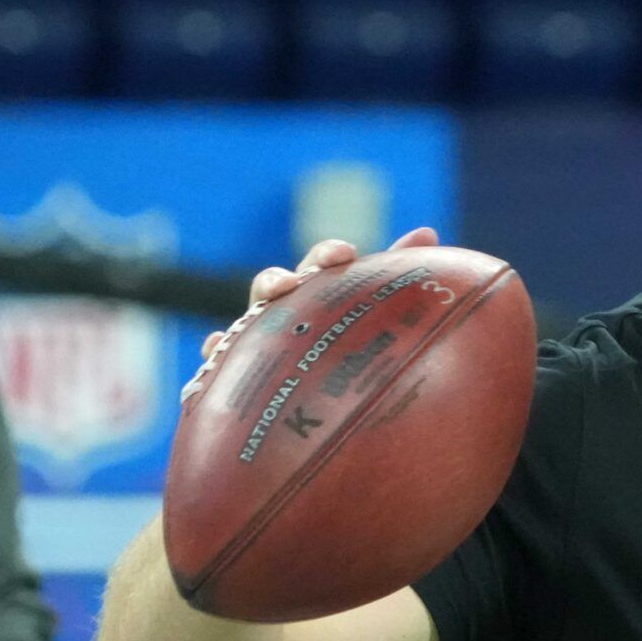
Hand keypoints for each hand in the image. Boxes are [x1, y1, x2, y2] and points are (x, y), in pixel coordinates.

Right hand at [196, 227, 439, 361]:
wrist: (325, 408)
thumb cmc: (350, 348)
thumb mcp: (373, 312)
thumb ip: (395, 278)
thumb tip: (428, 232)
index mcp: (320, 295)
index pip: (321, 266)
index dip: (329, 255)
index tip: (344, 254)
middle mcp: (286, 313)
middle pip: (275, 286)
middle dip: (277, 280)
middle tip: (289, 284)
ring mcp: (257, 340)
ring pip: (245, 322)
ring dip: (244, 319)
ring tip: (251, 318)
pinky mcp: (238, 374)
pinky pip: (218, 362)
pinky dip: (215, 351)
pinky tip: (213, 348)